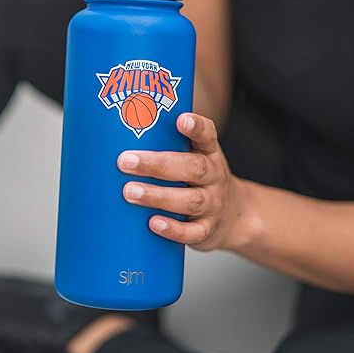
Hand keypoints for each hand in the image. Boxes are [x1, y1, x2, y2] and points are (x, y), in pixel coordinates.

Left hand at [118, 112, 242, 251]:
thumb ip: (167, 145)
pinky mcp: (207, 230)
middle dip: (157, 164)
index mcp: (209, 153)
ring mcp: (213, 204)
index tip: (181, 119)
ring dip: (158, 196)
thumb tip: (118, 132)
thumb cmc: (200, 179)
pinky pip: (193, 232)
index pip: (207, 135)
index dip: (196, 126)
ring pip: (190, 200)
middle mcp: (214, 176)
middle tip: (126, 161)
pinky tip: (153, 223)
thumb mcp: (194, 156)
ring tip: (130, 192)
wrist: (235, 215)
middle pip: (193, 167)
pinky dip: (173, 229)